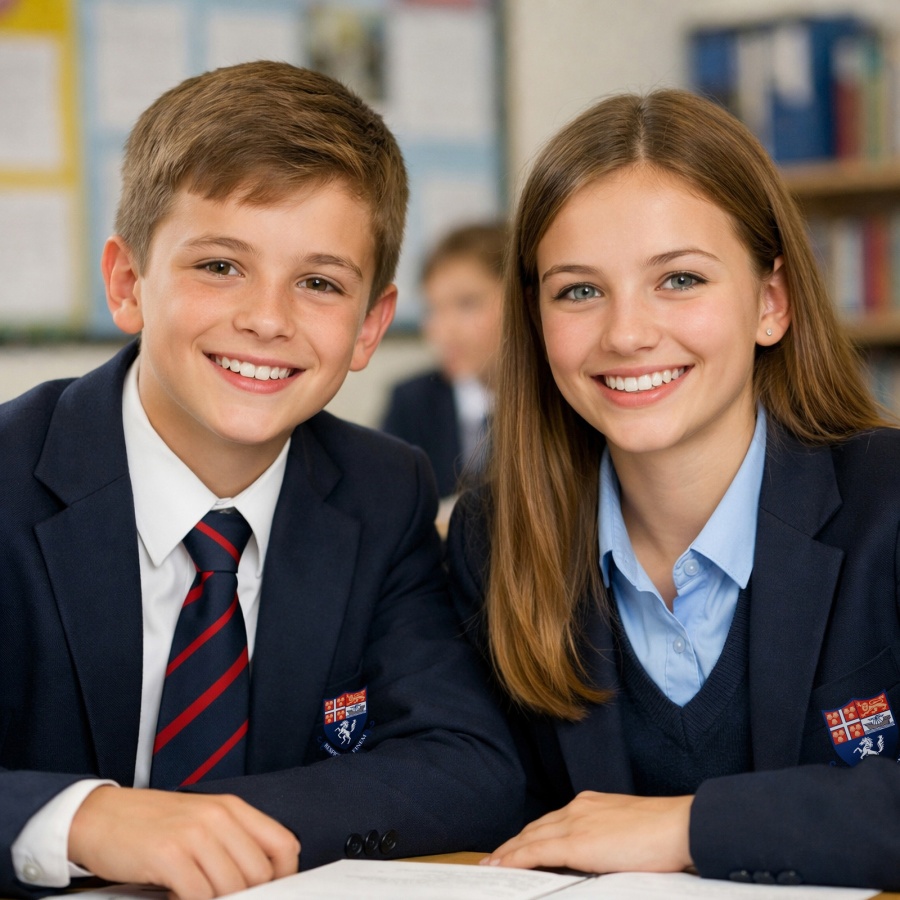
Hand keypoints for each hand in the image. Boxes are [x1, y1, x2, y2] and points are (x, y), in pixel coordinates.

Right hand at [69, 786, 299, 899]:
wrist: (98, 816)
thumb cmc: (151, 824)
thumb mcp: (202, 821)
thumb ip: (233, 842)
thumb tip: (261, 881)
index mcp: (232, 808)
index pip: (284, 845)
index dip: (284, 877)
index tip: (270, 895)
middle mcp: (219, 817)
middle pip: (260, 874)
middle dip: (247, 898)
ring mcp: (194, 835)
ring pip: (232, 888)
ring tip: (198, 897)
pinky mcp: (169, 856)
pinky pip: (199, 896)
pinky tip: (177, 899)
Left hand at [482, 791, 693, 873]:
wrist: (680, 826)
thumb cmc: (665, 835)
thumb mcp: (628, 832)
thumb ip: (607, 840)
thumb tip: (598, 858)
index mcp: (590, 805)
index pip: (551, 823)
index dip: (530, 837)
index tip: (515, 847)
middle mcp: (578, 808)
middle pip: (535, 829)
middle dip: (513, 845)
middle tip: (494, 858)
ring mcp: (576, 822)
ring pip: (530, 839)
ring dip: (508, 852)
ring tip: (491, 865)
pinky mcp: (577, 842)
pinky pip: (536, 851)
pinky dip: (516, 859)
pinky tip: (502, 866)